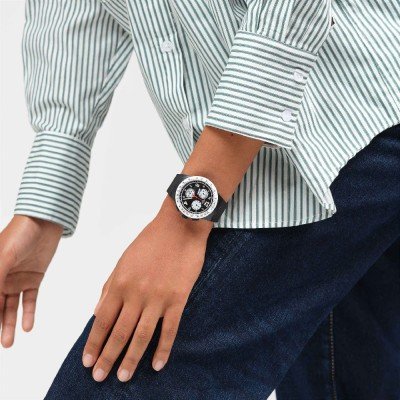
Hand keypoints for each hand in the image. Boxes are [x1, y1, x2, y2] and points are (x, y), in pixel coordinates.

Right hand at [0, 215, 62, 346]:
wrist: (45, 223)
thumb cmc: (20, 234)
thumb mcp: (5, 256)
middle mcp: (1, 277)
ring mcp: (16, 279)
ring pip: (10, 307)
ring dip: (8, 324)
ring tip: (8, 344)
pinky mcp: (33, 278)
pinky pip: (29, 300)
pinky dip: (28, 313)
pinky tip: (27, 327)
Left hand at [82, 197, 211, 382]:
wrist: (179, 227)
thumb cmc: (150, 241)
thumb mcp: (122, 261)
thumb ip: (108, 287)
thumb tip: (95, 313)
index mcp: (120, 283)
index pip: (102, 320)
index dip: (94, 343)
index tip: (87, 361)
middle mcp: (136, 294)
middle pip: (119, 332)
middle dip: (108, 357)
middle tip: (100, 377)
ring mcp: (158, 298)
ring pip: (142, 335)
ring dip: (131, 358)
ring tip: (123, 377)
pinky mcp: (178, 298)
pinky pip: (170, 329)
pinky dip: (163, 349)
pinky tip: (157, 365)